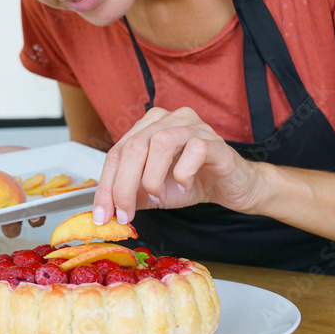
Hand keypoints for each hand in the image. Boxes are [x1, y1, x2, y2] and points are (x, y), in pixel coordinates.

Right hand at [0, 144, 46, 235]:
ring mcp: (23, 209)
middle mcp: (5, 209)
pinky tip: (37, 210)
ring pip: (18, 225)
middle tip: (0, 218)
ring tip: (22, 214)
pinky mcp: (40, 206)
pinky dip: (37, 216)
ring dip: (18, 224)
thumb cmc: (8, 157)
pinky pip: (38, 217)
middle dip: (3, 227)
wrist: (37, 153)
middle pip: (1, 226)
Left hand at [91, 107, 269, 224]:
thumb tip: (105, 212)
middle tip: (124, 213)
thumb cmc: (193, 182)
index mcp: (148, 126)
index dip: (106, 185)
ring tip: (158, 196)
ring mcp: (193, 126)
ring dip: (152, 178)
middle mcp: (168, 119)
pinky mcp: (214, 141)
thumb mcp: (152, 191)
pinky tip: (186, 186)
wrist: (232, 187)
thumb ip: (130, 195)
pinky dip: (183, 173)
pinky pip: (194, 150)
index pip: (116, 152)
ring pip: (159, 143)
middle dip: (123, 186)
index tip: (102, 214)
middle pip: (134, 146)